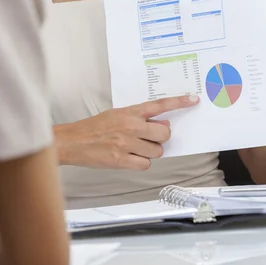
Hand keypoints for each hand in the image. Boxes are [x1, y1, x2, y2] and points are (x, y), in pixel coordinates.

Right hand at [54, 95, 198, 169]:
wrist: (73, 141)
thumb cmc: (94, 128)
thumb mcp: (117, 115)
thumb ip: (140, 119)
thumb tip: (162, 126)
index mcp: (129, 112)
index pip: (159, 106)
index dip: (178, 102)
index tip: (192, 100)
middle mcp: (130, 126)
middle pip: (164, 134)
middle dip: (160, 138)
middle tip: (148, 138)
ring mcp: (126, 144)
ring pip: (156, 151)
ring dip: (149, 152)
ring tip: (133, 148)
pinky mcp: (121, 160)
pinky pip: (145, 164)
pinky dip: (140, 163)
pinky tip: (128, 157)